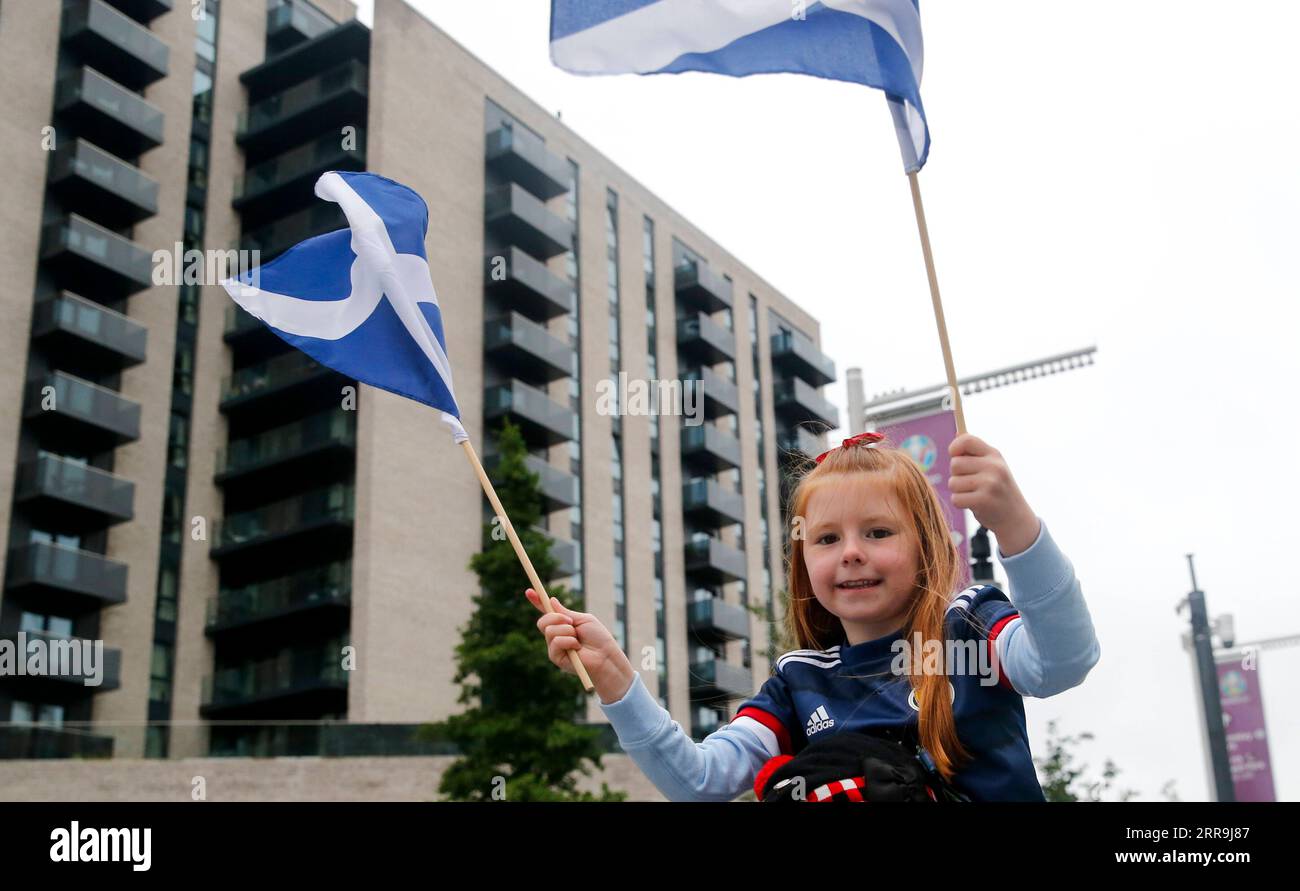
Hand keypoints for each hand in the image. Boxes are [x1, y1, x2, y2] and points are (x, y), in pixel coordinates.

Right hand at [525, 588, 634, 703]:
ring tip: (578, 638)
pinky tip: (577, 647)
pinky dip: (568, 641)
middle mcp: (556, 636)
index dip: (537, 602)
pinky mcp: (556, 657)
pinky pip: (556, 642)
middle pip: (542, 622)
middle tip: (570, 621)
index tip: (528, 591)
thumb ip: (566, 613)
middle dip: (555, 617)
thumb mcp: (582, 620)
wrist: (605, 656)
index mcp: (562, 625)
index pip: (546, 612)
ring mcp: (554, 647)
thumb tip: (551, 600)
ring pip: (549, 630)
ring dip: (567, 630)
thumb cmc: (598, 638)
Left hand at [947, 434, 1039, 556]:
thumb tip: (957, 435)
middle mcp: (993, 466)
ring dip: (958, 491)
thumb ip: (974, 453)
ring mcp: (989, 484)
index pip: (966, 440)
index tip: (955, 456)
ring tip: (973, 494)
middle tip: (970, 483)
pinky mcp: (983, 501)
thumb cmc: (997, 489)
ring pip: (953, 483)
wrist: (1015, 517)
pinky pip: (956, 499)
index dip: (954, 448)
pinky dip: (961, 503)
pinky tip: (973, 504)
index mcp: (994, 455)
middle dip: (956, 475)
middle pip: (955, 464)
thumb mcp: (992, 466)